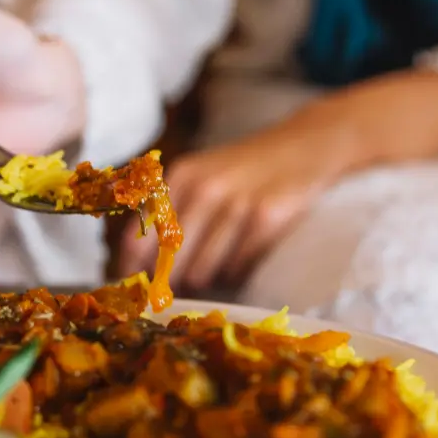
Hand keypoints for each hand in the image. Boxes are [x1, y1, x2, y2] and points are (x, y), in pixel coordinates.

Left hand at [119, 70, 437, 290]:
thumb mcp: (200, 176)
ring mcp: (238, 201)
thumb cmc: (243, 170)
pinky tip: (240, 259)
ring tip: (211, 269)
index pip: (139, 238)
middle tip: (175, 289)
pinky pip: (237, 267)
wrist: (306, 145)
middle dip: (169, 282)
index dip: (132, 272)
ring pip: (201, 270)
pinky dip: (235, 273)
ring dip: (204, 279)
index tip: (134, 292)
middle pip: (169, 261)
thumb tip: (132, 269)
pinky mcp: (268, 217)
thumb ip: (166, 214)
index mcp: (181, 176)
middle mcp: (206, 187)